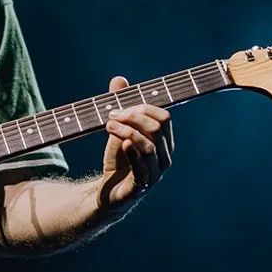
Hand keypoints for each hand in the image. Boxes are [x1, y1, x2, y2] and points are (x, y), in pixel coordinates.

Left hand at [98, 74, 173, 208]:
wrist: (107, 192)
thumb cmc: (118, 159)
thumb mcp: (118, 129)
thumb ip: (120, 105)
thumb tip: (119, 80)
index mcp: (163, 141)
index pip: (164, 117)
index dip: (142, 108)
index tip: (119, 108)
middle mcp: (164, 157)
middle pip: (158, 128)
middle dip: (133, 117)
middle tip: (111, 116)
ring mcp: (155, 173)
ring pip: (150, 145)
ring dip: (127, 132)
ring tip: (108, 126)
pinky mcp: (142, 186)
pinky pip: (143, 167)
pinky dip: (133, 152)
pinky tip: (122, 144)